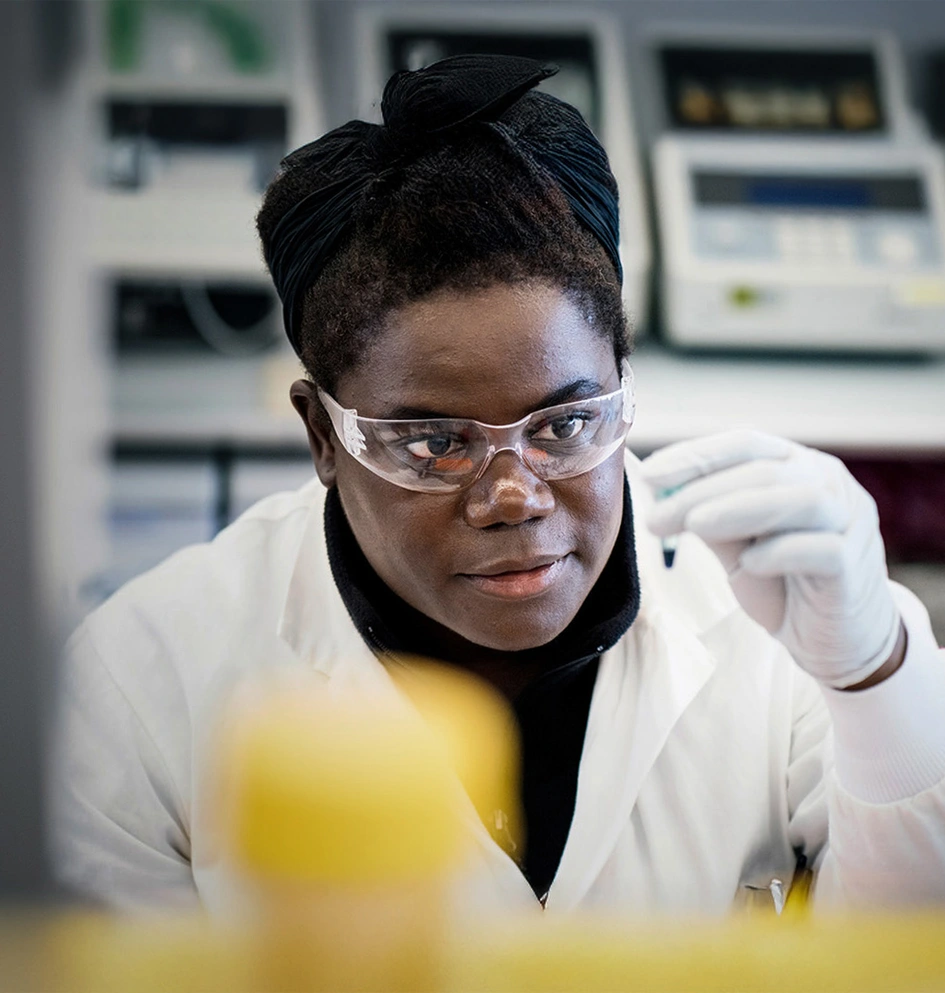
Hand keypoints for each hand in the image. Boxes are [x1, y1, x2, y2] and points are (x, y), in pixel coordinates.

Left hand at [640, 431, 901, 688]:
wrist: (834, 639)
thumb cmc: (782, 582)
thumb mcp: (736, 544)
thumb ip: (708, 515)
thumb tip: (659, 492)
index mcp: (798, 466)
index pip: (746, 444)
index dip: (697, 455)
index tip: (650, 474)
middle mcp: (829, 484)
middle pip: (765, 471)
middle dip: (703, 490)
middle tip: (658, 516)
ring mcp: (849, 521)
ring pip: (802, 500)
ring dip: (740, 509)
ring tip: (693, 526)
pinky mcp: (854, 565)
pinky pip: (823, 550)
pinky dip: (781, 552)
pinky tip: (748, 563)